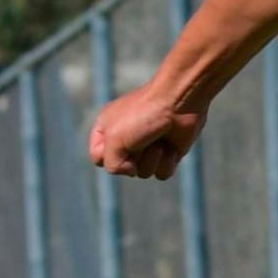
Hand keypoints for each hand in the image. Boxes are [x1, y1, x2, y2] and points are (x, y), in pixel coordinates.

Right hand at [88, 83, 203, 180]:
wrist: (180, 103)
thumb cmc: (143, 115)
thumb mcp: (114, 139)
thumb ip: (111, 164)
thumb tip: (132, 172)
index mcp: (106, 129)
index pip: (98, 159)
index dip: (108, 156)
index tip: (118, 140)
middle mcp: (125, 139)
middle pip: (121, 168)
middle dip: (133, 157)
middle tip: (142, 137)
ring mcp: (147, 148)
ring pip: (143, 173)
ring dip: (152, 158)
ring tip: (159, 139)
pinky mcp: (167, 154)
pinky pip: (161, 174)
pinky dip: (167, 161)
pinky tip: (172, 145)